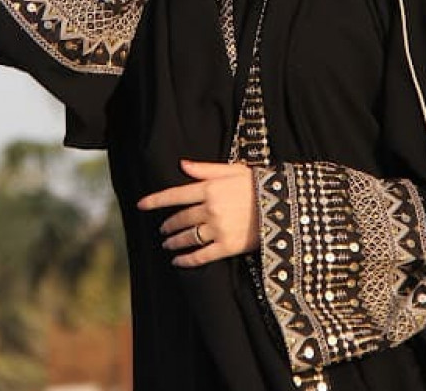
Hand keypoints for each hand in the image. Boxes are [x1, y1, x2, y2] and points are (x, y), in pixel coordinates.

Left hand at [137, 159, 259, 266]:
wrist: (283, 205)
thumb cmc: (257, 184)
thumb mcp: (232, 170)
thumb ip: (205, 169)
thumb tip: (182, 165)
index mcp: (209, 188)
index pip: (175, 195)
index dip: (155, 200)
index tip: (141, 205)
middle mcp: (210, 209)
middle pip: (180, 218)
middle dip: (167, 225)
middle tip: (161, 229)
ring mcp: (218, 229)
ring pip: (187, 237)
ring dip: (174, 242)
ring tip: (167, 244)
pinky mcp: (227, 246)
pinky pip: (201, 255)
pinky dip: (187, 260)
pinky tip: (178, 261)